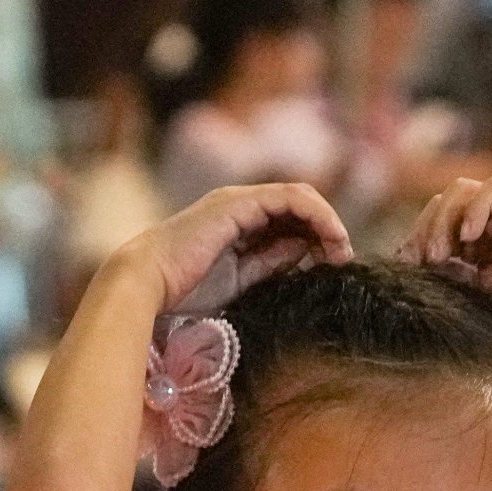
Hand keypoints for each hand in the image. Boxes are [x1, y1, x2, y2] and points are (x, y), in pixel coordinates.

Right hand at [139, 181, 353, 312]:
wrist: (146, 286)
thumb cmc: (182, 293)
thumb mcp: (241, 281)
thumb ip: (270, 264)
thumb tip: (306, 253)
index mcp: (237, 224)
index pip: (290, 221)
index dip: (318, 239)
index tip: (335, 265)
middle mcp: (239, 206)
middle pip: (299, 206)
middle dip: (327, 229)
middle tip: (344, 258)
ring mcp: (239, 200)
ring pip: (299, 197)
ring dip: (328, 221)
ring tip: (342, 249)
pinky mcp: (240, 203)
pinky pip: (291, 198)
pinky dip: (317, 214)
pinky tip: (331, 236)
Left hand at [408, 174, 491, 347]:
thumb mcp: (483, 297)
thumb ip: (453, 277)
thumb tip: (411, 264)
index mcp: (476, 247)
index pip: (435, 226)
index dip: (416, 241)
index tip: (406, 267)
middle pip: (443, 204)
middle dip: (425, 229)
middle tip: (422, 261)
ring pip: (463, 191)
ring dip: (445, 218)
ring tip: (442, 253)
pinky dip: (476, 208)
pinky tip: (468, 238)